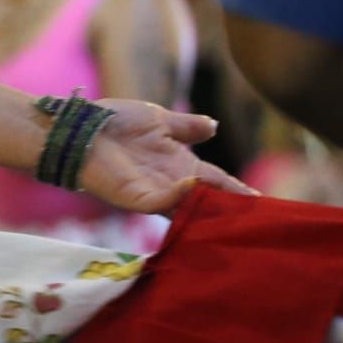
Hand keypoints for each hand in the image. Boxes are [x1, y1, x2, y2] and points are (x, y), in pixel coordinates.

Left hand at [79, 100, 256, 214]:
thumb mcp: (157, 120)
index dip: (239, 191)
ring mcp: (153, 193)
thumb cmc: (112, 121)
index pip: (218, 181)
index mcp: (180, 165)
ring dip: (211, 209)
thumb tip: (215, 126)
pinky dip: (177, 197)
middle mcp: (171, 184)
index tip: (265, 202)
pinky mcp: (133, 198)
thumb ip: (186, 127)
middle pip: (209, 201)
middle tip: (262, 222)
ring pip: (189, 208)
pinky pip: (160, 203)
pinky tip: (193, 187)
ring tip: (238, 212)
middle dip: (232, 211)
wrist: (77, 125)